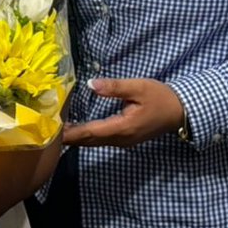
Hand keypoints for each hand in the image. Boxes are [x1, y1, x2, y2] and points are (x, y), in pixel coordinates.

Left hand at [63, 77, 183, 147]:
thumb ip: (114, 87)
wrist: (180, 112)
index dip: (71, 132)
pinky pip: (100, 140)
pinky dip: (86, 136)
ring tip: (56, 130)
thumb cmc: (160, 97)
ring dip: (76, 138)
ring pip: (94, 142)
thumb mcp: (138, 87)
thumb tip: (91, 85)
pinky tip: (75, 129)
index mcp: (122, 127)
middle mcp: (121, 139)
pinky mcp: (124, 138)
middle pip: (89, 140)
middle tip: (47, 130)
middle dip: (69, 137)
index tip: (53, 130)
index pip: (91, 132)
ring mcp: (123, 141)